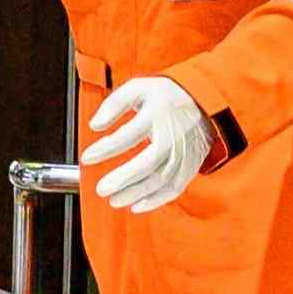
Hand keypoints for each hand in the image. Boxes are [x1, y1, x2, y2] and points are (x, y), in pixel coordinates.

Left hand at [79, 75, 215, 214]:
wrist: (204, 102)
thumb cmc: (167, 96)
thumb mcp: (139, 88)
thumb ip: (114, 103)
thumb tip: (95, 125)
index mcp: (158, 113)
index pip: (128, 134)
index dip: (106, 148)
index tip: (87, 157)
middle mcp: (173, 135)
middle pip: (148, 162)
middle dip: (123, 178)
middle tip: (102, 189)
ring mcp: (184, 153)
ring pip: (160, 179)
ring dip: (136, 193)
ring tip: (114, 201)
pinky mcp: (190, 166)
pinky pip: (174, 188)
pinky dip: (156, 201)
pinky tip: (137, 206)